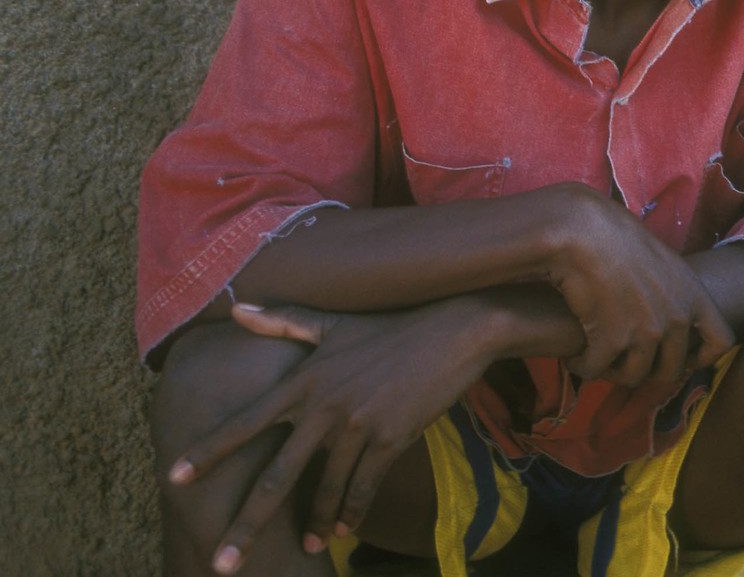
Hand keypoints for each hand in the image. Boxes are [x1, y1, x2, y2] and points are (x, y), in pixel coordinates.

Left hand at [166, 299, 494, 569]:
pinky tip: (344, 529)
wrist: (455, 329)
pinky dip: (352, 512)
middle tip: (222, 563)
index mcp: (304, 380)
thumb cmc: (392, 325)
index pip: (245, 422)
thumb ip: (284, 322)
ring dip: (314, 524)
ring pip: (324, 489)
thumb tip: (238, 308)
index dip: (208, 452)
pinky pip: (363, 487)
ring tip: (306, 549)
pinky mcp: (390, 437)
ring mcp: (358, 424)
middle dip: (246, 524)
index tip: (173, 480)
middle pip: (276, 476)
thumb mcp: (335, 323)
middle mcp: (324, 406)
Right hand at [547, 186, 735, 386]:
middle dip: (645, 371)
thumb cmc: (620, 239)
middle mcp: (678, 318)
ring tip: (596, 356)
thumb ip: (674, 293)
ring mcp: (647, 331)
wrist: (587, 232)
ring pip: (633, 377)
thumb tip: (672, 316)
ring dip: (611, 371)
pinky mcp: (612, 341)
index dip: (702, 358)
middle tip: (622, 361)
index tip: (681, 360)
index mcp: (695, 296)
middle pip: (670, 372)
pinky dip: (583, 365)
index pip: (722, 342)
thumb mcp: (664, 264)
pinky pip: (597, 370)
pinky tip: (576, 354)